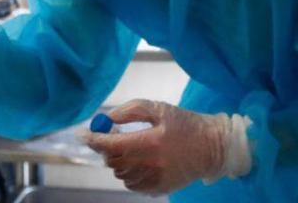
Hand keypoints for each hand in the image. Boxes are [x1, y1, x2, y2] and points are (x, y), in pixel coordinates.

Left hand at [85, 100, 251, 193]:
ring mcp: (156, 179)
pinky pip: (132, 185)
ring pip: (121, 174)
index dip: (95, 140)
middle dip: (108, 149)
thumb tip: (106, 119)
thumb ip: (131, 111)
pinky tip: (139, 163)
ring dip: (118, 162)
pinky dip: (129, 174)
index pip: (112, 145)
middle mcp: (151, 164)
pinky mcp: (160, 189)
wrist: (213, 147)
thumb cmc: (185, 124)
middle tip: (112, 139)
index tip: (85, 135)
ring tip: (131, 150)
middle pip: (114, 161)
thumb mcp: (159, 109)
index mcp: (151, 141)